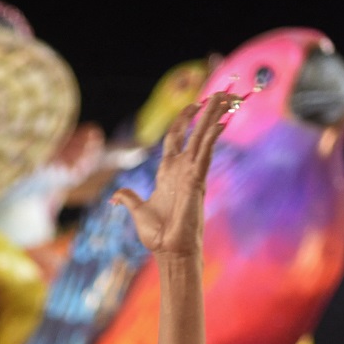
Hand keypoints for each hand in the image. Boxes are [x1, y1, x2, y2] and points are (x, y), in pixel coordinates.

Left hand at [110, 88, 240, 256]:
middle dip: (207, 111)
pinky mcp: (197, 181)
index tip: (194, 104)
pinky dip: (211, 137)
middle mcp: (183, 169)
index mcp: (168, 173)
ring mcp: (192, 174)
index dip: (183, 120)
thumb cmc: (157, 235)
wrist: (168, 251)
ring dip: (214, 117)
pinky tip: (220, 122)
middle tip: (221, 93)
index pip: (177, 138)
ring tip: (227, 97)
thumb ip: (129, 198)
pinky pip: (206, 154)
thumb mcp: (137, 211)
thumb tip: (116, 196)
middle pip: (196, 132)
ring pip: (204, 138)